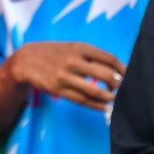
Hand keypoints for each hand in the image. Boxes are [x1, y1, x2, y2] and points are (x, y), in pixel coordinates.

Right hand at [5, 41, 123, 110]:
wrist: (25, 60)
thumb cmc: (53, 53)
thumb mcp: (72, 47)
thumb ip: (91, 56)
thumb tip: (115, 70)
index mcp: (79, 47)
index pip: (109, 58)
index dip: (122, 68)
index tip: (127, 74)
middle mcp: (73, 61)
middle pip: (105, 75)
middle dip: (118, 84)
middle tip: (122, 88)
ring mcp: (65, 76)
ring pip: (94, 90)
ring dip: (108, 97)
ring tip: (113, 98)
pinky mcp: (58, 89)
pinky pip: (81, 100)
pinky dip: (96, 105)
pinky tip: (103, 106)